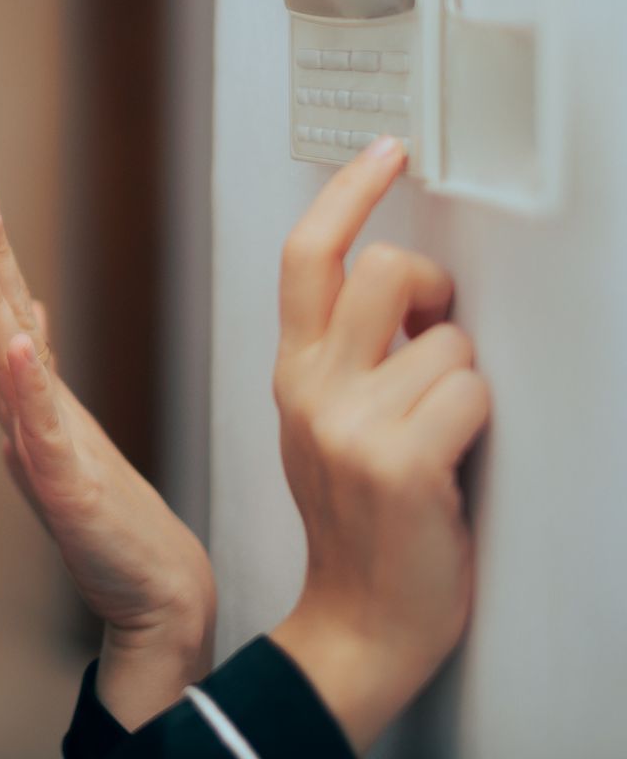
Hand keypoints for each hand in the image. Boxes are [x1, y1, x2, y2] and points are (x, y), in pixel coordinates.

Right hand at [0, 188, 215, 648]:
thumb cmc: (113, 523)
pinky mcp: (65, 489)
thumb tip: (27, 315)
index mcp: (42, 402)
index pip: (13, 318)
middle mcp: (32, 419)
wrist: (152, 593)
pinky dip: (26, 386)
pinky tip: (18, 345)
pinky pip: (43, 429)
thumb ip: (42, 380)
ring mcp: (43, 451)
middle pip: (1, 326)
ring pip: (8, 366)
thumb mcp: (74, 436)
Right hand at [266, 136, 491, 754]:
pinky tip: (453, 463)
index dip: (347, 193)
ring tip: (442, 431)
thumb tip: (402, 288)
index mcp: (293, 373)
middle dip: (432, 291)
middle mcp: (311, 389)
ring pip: (446, 340)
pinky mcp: (399, 461)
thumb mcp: (323, 423)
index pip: (306, 258)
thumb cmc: (358, 522)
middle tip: (435, 331)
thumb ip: (346, 354)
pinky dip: (478, 422)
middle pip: (382, 272)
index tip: (386, 152)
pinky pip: (470, 393)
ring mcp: (350, 425)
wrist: (358, 620)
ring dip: (464, 380)